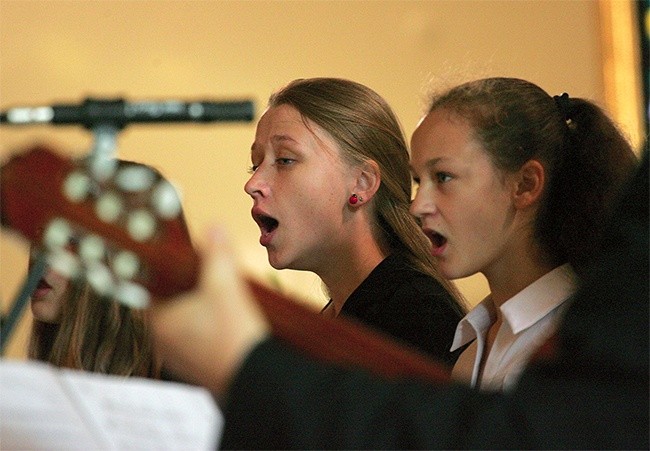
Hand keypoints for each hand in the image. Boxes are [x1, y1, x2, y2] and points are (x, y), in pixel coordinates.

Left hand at [149, 226, 268, 397]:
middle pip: (170, 304)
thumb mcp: (226, 286)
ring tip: (223, 294)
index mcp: (160, 322)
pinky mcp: (200, 368)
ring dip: (200, 308)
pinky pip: (198, 340)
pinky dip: (210, 327)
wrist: (257, 380)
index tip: (181, 259)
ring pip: (185, 323)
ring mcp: (182, 359)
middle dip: (188, 287)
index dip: (165, 269)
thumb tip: (214, 228)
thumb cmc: (235, 335)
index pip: (149, 288)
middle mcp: (164, 343)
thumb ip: (218, 255)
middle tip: (207, 273)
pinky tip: (231, 320)